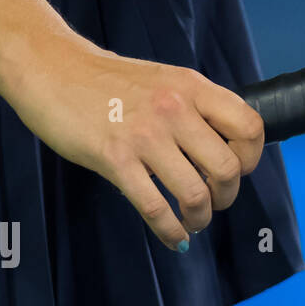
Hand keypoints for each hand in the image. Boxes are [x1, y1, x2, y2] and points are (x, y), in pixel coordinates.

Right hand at [4, 35, 264, 250]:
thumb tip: (224, 147)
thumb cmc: (109, 81)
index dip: (252, 157)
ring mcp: (145, 135)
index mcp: (194, 88)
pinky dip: (170, 230)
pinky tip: (173, 236)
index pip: (250, 127)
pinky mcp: (114, 159)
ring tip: (193, 221)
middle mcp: (176, 110)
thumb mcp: (165, 81)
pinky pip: (154, 207)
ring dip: (200, 217)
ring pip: (195, 193)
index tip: (238, 170)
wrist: (52, 69)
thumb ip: (196, 108)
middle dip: (227, 195)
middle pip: (228, 168)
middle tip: (215, 201)